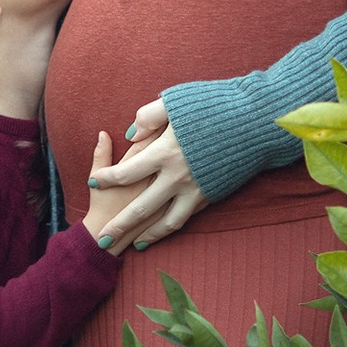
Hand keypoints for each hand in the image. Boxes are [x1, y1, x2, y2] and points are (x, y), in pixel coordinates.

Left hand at [89, 99, 205, 249]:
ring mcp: (195, 190)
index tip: (93, 182)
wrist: (253, 122)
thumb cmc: (211, 106)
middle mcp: (177, 176)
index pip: (126, 172)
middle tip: (102, 239)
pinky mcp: (209, 196)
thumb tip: (130, 135)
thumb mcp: (175, 101)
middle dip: (120, 224)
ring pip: (166, 221)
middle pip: (141, 207)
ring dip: (148, 235)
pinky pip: (185, 218)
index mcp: (165, 152)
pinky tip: (161, 231)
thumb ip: (148, 116)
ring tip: (134, 244)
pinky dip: (170, 228)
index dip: (107, 178)